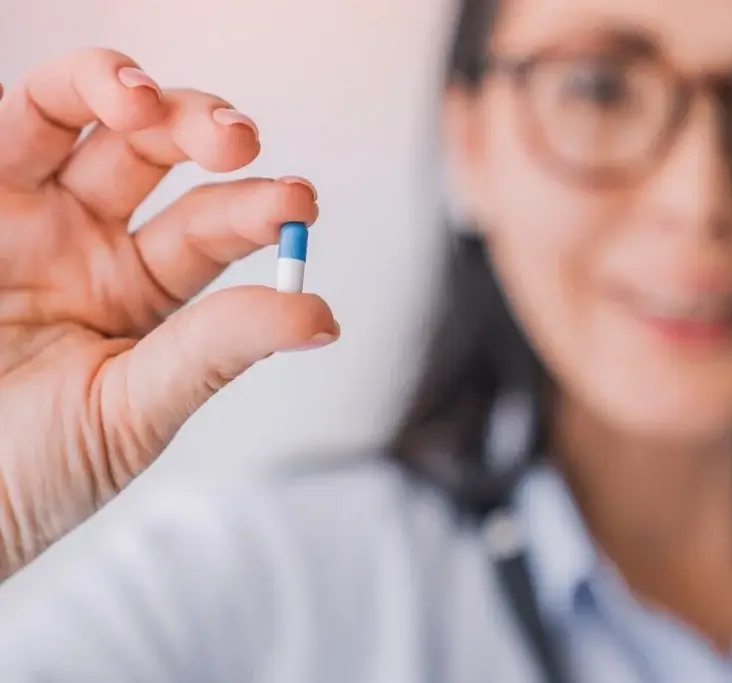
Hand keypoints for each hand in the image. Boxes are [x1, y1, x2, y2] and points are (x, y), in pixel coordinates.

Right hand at [0, 49, 338, 576]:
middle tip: (237, 140)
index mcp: (140, 286)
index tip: (299, 203)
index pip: (211, 225)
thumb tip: (323, 317)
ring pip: (67, 114)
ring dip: (113, 88)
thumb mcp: (134, 411)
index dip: (257, 207)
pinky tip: (79, 101)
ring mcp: (15, 214)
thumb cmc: (29, 471)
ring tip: (142, 101)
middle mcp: (82, 237)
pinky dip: (42, 99)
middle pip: (152, 149)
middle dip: (199, 127)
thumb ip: (217, 351)